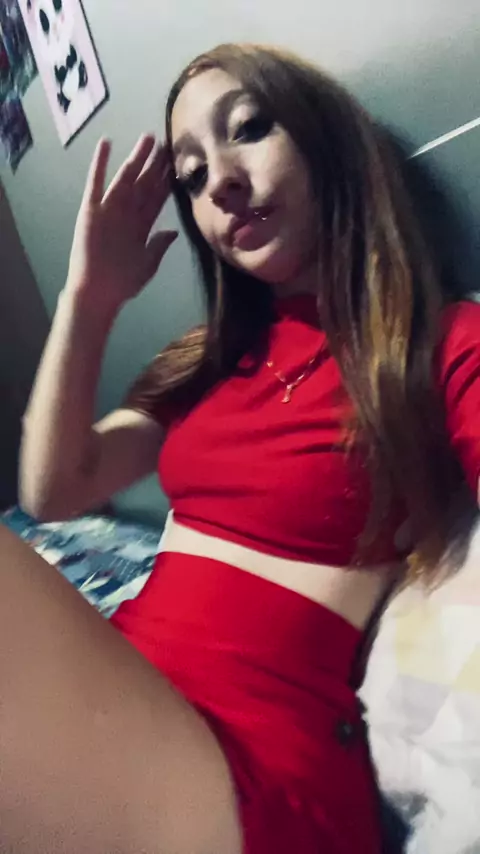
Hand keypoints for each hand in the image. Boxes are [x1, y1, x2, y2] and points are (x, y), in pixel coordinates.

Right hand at [67, 135, 177, 311]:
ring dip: (136, 158)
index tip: (176, 162)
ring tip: (147, 139)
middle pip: (144, 183)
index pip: (157, 196)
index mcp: (142, 225)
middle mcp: (127, 213)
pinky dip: (99, 164)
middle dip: (155, 164)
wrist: (99, 294)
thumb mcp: (149, 263)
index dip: (166, 179)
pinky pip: (96, 183)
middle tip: (165, 142)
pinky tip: (106, 144)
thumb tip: (173, 231)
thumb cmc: (123, 283)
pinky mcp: (92, 210)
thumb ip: (159, 245)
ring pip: (126, 178)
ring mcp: (109, 209)